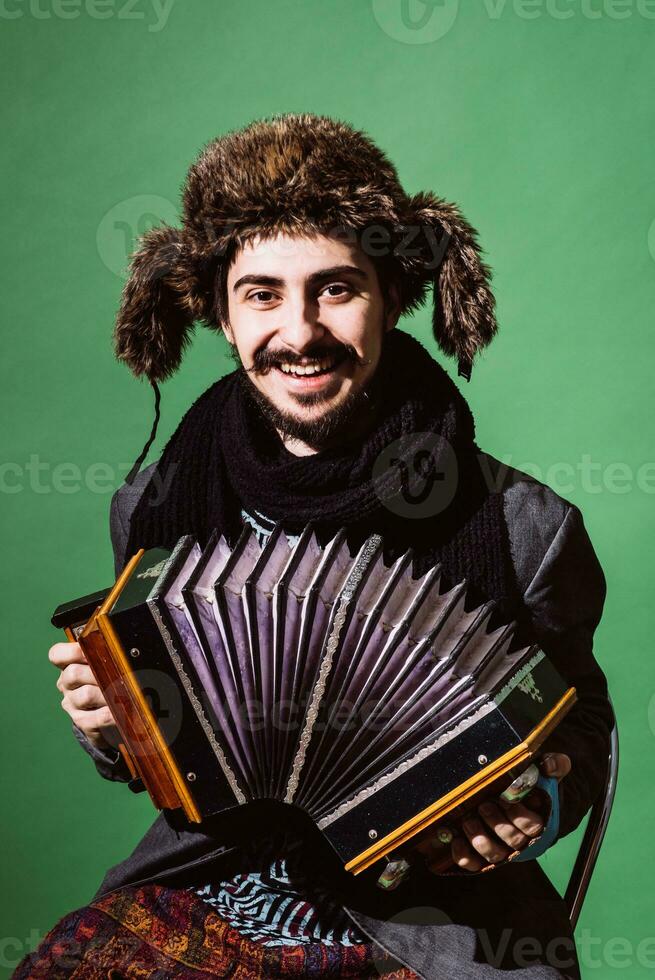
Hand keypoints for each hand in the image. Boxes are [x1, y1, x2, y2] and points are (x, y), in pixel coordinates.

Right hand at [49, 641, 119, 750]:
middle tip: (116, 673)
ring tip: (123, 692)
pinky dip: (111, 713)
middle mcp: (67, 684)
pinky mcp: (83, 722)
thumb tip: (118, 645)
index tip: (89, 652)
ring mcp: (73, 704)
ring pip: (86, 695)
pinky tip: (121, 710)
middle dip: (97, 672)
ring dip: (108, 693)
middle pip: (73, 674)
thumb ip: (106, 654)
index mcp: (69, 665)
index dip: (72, 651)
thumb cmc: (109, 681)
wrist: (110, 715)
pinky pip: (96, 717)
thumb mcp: (106, 665)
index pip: (57, 655)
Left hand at [423, 753, 571, 872]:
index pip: (533, 827)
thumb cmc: (532, 787)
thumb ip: (554, 765)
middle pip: (514, 841)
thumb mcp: (545, 773)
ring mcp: (502, 850)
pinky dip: (463, 854)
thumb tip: (547, 764)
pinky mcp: (482, 856)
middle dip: (498, 824)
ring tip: (469, 820)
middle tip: (485, 805)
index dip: (519, 815)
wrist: (517, 802)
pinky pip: (473, 863)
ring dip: (481, 839)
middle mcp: (521, 841)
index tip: (506, 798)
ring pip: (495, 855)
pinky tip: (456, 839)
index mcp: (538, 823)